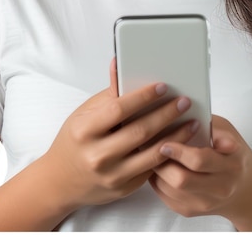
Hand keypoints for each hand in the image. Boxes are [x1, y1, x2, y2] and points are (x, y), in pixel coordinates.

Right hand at [43, 59, 198, 211]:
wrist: (60, 182)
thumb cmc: (75, 140)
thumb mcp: (84, 114)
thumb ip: (108, 94)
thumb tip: (120, 63)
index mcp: (85, 131)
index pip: (119, 110)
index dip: (143, 97)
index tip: (163, 86)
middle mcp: (98, 155)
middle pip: (140, 131)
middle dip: (166, 114)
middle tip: (184, 101)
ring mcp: (112, 175)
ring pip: (152, 153)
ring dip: (176, 136)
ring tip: (192, 122)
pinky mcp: (124, 188)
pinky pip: (152, 169)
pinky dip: (168, 153)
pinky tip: (181, 141)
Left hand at [149, 115, 251, 220]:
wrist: (245, 190)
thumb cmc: (234, 154)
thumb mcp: (229, 132)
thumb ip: (210, 124)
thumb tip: (184, 114)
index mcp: (231, 164)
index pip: (200, 160)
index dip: (179, 151)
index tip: (165, 141)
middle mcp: (220, 187)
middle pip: (181, 180)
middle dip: (162, 162)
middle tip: (152, 147)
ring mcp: (205, 203)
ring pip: (170, 189)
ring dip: (156, 170)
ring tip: (151, 154)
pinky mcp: (191, 211)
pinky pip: (166, 197)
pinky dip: (157, 180)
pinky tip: (157, 166)